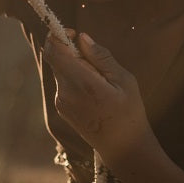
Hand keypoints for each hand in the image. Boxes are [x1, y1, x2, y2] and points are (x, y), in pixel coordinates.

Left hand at [43, 31, 156, 167]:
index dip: (59, 35)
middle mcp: (66, 92)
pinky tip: (94, 92)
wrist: (122, 148)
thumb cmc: (129, 112)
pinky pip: (63, 83)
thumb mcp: (124, 80)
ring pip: (60, 70)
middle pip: (55, 58)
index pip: (54, 50)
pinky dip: (75, 78)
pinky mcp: (61, 108)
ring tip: (99, 80)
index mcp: (83, 83)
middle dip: (71, 51)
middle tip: (95, 59)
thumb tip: (81, 37)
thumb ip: (101, 57)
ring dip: (74, 66)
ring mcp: (61, 102)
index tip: (74, 33)